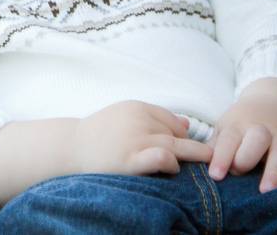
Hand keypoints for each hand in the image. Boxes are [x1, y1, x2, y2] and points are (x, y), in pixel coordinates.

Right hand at [71, 101, 212, 176]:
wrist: (70, 149)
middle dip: (192, 149)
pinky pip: (162, 158)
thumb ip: (154, 118)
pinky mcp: (130, 160)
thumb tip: (187, 124)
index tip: (183, 148)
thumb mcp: (125, 117)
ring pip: (174, 146)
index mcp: (136, 107)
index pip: (171, 120)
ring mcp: (134, 139)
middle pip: (177, 134)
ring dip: (186, 158)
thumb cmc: (99, 135)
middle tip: (206, 160)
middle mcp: (137, 120)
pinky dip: (172, 164)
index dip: (182, 135)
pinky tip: (171, 169)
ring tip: (191, 169)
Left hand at [209, 79, 276, 190]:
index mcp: (239, 124)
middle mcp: (263, 129)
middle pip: (258, 138)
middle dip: (248, 155)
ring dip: (275, 170)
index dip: (222, 156)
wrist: (276, 103)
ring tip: (266, 190)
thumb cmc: (243, 123)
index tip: (216, 175)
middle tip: (239, 172)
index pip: (230, 138)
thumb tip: (197, 163)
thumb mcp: (226, 127)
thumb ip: (216, 146)